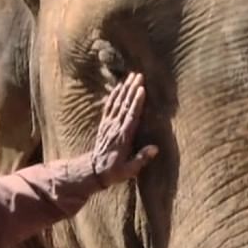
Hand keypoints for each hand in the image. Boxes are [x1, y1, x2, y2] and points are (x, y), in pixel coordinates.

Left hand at [89, 72, 158, 187]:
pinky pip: (109, 107)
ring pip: (117, 103)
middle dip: (132, 89)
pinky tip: (118, 87)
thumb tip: (155, 148)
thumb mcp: (129, 170)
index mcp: (123, 137)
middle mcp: (115, 128)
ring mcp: (109, 125)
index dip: (137, 102)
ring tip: (131, 76)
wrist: (93, 171)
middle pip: (125, 105)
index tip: (142, 89)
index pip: (131, 116)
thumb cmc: (113, 171)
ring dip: (124, 89)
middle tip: (138, 75)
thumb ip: (141, 159)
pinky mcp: (104, 124)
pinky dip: (113, 96)